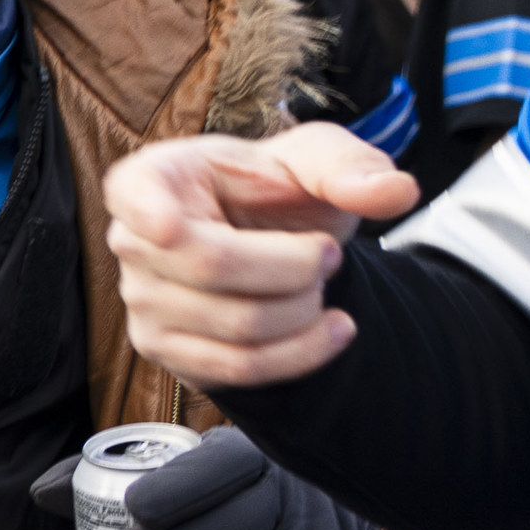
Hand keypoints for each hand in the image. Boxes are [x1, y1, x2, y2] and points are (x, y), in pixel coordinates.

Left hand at [96, 430, 381, 529]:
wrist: (320, 524)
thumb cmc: (220, 494)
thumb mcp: (182, 469)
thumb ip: (113, 475)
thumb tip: (43, 493)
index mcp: (252, 453)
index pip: (220, 467)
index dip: (176, 490)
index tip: (134, 508)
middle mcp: (291, 494)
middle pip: (231, 529)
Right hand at [104, 128, 419, 389]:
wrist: (271, 243)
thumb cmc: (277, 192)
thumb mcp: (316, 160)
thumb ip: (353, 167)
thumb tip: (396, 192)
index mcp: (155, 177)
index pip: (134, 195)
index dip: (149, 214)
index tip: (170, 226)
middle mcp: (133, 242)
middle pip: (213, 267)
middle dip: (295, 267)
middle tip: (327, 254)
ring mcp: (143, 302)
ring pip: (236, 326)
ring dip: (304, 312)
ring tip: (320, 287)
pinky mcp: (165, 351)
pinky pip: (238, 370)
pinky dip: (299, 354)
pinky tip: (329, 331)